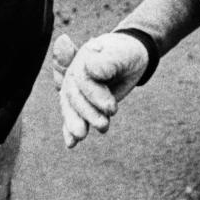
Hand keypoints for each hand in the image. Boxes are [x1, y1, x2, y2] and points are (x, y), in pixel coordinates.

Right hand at [55, 32, 148, 148]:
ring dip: (75, 123)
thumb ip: (106, 62)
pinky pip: (72, 117)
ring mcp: (76, 90)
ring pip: (71, 108)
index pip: (81, 79)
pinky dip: (69, 130)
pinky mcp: (82, 104)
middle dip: (86, 113)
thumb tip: (92, 71)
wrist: (130, 60)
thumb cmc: (126, 55)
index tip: (112, 108)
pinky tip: (70, 144)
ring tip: (82, 136)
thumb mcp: (121, 55)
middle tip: (104, 125)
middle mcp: (74, 74)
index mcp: (81, 59)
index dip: (93, 94)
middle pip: (73, 96)